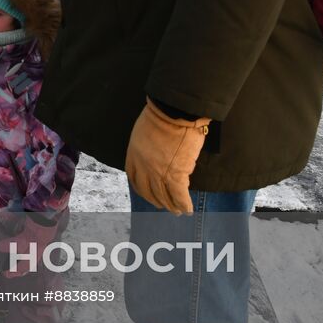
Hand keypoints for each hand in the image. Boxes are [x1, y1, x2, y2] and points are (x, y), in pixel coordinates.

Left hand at [124, 99, 209, 214]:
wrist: (173, 112)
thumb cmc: (162, 115)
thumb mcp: (144, 131)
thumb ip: (147, 145)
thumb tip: (157, 152)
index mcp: (134, 154)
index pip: (135, 176)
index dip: (141, 187)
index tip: (147, 193)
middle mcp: (144, 166)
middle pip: (148, 190)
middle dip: (155, 200)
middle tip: (163, 205)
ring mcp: (158, 172)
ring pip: (163, 195)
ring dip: (171, 205)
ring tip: (177, 210)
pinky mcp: (176, 174)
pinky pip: (179, 194)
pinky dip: (184, 203)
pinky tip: (188, 208)